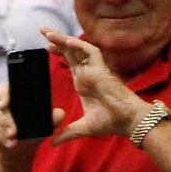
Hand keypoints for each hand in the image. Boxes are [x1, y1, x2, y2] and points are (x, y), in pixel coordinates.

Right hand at [0, 83, 65, 153]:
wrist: (20, 147)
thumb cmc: (33, 132)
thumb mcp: (45, 126)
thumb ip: (53, 119)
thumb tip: (59, 114)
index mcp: (14, 93)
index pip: (5, 88)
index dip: (2, 95)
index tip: (3, 106)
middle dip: (4, 122)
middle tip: (13, 134)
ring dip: (0, 133)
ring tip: (12, 143)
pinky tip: (5, 143)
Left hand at [41, 28, 146, 143]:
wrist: (128, 122)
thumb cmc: (111, 122)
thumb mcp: (83, 128)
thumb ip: (67, 133)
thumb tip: (51, 142)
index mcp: (83, 83)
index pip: (69, 62)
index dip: (58, 53)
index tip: (45, 48)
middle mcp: (88, 73)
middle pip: (70, 52)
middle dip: (57, 40)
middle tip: (42, 30)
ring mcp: (95, 70)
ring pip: (78, 49)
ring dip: (63, 40)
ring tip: (48, 33)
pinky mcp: (102, 69)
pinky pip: (90, 52)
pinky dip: (79, 46)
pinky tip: (66, 42)